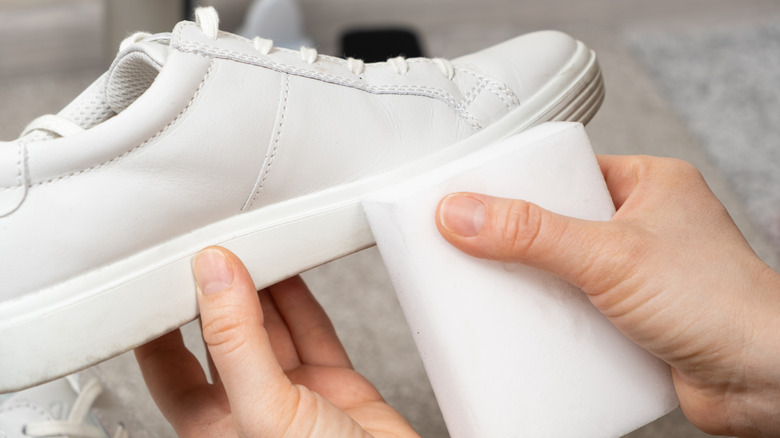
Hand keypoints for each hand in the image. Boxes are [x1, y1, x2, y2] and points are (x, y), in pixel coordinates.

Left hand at [135, 247, 418, 437]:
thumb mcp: (266, 412)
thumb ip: (237, 342)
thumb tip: (214, 276)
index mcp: (213, 428)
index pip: (169, 367)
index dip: (160, 322)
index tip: (159, 276)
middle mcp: (250, 409)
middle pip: (223, 338)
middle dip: (216, 295)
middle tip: (212, 250)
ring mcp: (295, 395)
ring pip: (269, 328)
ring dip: (260, 288)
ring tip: (250, 247)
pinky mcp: (335, 383)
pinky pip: (312, 330)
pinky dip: (302, 299)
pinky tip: (290, 271)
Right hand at [435, 155, 779, 436]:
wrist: (765, 380)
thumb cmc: (722, 302)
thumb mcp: (609, 255)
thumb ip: (532, 234)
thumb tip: (464, 214)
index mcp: (648, 184)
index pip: (567, 171)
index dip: (521, 181)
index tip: (479, 194)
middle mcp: (643, 225)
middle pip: (558, 222)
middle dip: (521, 241)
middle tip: (478, 247)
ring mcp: (638, 273)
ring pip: (565, 269)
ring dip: (536, 284)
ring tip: (496, 290)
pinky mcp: (632, 316)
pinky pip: (577, 308)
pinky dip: (554, 319)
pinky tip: (530, 327)